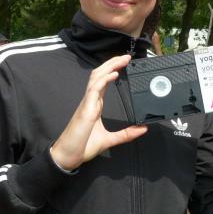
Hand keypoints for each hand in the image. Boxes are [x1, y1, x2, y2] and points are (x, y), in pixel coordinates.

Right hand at [50, 55, 147, 170]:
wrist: (69, 157)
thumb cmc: (84, 146)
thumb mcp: (110, 139)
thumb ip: (126, 134)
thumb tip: (143, 129)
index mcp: (95, 105)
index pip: (104, 82)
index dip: (112, 70)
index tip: (124, 64)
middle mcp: (91, 101)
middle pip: (100, 75)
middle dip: (112, 63)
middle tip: (126, 56)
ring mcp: (87, 103)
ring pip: (96, 78)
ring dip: (109, 67)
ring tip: (121, 60)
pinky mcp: (85, 109)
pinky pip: (94, 90)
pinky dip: (104, 80)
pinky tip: (114, 74)